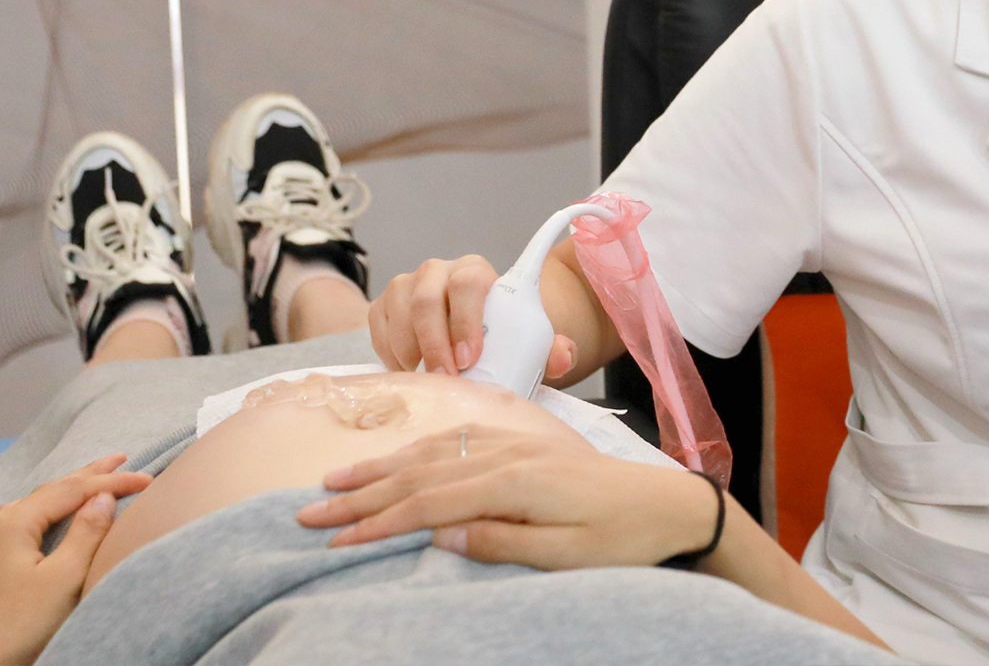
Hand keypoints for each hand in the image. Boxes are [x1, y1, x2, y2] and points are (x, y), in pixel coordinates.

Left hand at [0, 455, 150, 665]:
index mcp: (16, 522)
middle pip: (54, 489)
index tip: (148, 480)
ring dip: (73, 487)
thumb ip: (86, 533)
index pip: (73, 490)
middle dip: (90, 473)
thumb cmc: (23, 623)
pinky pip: (33, 516)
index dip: (112, 481)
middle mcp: (2, 522)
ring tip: (97, 475)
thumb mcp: (63, 579)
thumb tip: (103, 498)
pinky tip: (61, 508)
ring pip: (42, 501)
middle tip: (122, 459)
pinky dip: (57, 505)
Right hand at [298, 426, 717, 569]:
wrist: (674, 505)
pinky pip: (461, 440)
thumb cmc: (624, 538)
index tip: (333, 543)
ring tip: (335, 481)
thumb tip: (438, 534)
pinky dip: (421, 449)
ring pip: (435, 451)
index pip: (429, 503)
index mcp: (517, 482)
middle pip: (421, 472)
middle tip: (307, 513)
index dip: (377, 523)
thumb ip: (502, 541)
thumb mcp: (567, 555)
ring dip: (382, 467)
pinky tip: (402, 457)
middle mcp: (511, 455)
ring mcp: (518, 445)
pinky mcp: (527, 446)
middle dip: (361, 495)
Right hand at [368, 256, 576, 378]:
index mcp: (476, 271)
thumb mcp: (531, 338)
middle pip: (427, 300)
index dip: (466, 320)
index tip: (471, 356)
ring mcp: (407, 285)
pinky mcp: (384, 306)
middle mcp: (439, 272)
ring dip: (412, 352)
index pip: (468, 284)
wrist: (475, 326)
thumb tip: (563, 358)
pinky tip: (411, 371)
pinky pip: (378, 328)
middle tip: (447, 377)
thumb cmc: (502, 331)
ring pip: (399, 314)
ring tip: (430, 379)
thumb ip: (553, 348)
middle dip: (435, 344)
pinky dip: (391, 354)